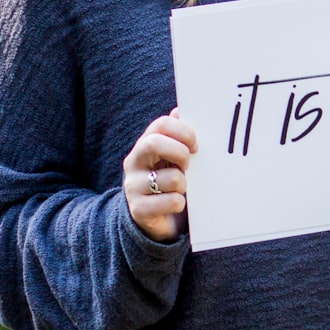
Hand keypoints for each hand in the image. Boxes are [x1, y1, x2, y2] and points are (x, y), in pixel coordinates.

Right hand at [123, 108, 197, 242]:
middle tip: (188, 166)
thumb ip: (177, 137)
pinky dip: (180, 204)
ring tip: (180, 189)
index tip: (195, 146)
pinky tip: (175, 205)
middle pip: (153, 143)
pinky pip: (171, 202)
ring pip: (171, 178)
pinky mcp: (139, 210)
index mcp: (145, 146)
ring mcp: (133, 186)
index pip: (160, 124)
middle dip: (180, 153)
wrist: (154, 218)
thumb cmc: (168, 181)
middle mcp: (134, 163)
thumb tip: (180, 111)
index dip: (183, 132)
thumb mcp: (173, 158)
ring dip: (183, 185)